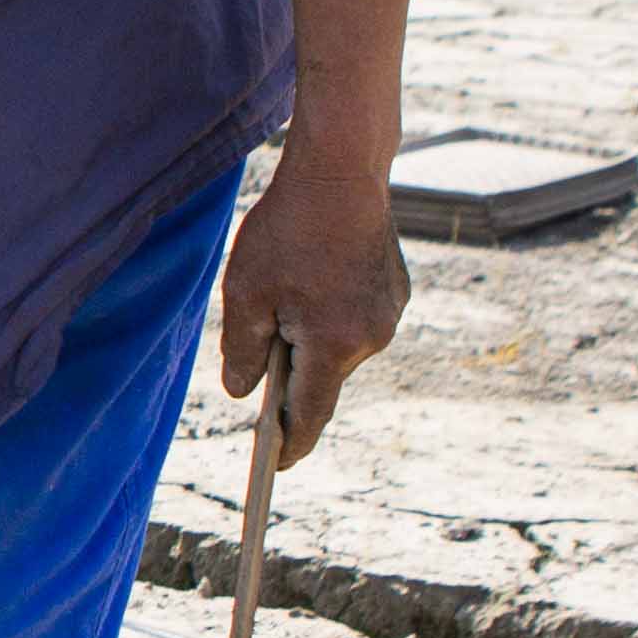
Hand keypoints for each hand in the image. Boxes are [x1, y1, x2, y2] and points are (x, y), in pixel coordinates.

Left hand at [214, 139, 405, 470]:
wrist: (343, 170)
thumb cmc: (287, 230)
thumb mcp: (245, 293)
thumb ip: (241, 351)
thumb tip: (244, 393)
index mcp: (335, 345)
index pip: (310, 413)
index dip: (290, 443)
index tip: (276, 467)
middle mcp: (372, 338)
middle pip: (321, 375)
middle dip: (290, 370)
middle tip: (259, 345)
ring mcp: (390, 313)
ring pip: (338, 345)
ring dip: (309, 336)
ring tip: (284, 294)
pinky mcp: (396, 291)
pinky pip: (354, 318)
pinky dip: (329, 312)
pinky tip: (311, 276)